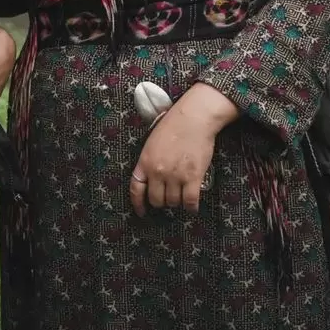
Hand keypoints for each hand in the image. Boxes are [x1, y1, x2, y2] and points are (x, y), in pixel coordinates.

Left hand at [129, 83, 238, 216]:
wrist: (194, 117)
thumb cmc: (174, 125)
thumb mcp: (152, 142)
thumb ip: (149, 161)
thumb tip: (152, 180)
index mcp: (145, 161)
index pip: (136, 189)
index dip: (138, 204)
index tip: (142, 212)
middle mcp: (158, 171)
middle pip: (157, 200)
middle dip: (163, 201)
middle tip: (170, 195)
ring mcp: (175, 176)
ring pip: (173, 202)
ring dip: (178, 201)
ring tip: (183, 193)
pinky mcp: (193, 177)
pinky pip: (190, 202)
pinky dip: (191, 207)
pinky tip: (192, 205)